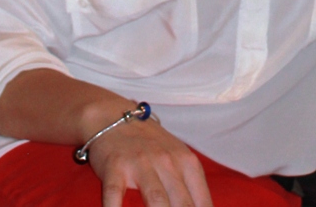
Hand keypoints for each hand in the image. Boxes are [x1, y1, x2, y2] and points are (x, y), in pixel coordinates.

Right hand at [88, 116, 213, 206]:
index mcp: (186, 162)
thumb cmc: (150, 145)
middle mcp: (166, 161)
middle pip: (182, 205)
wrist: (113, 117)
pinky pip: (115, 195)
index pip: (202, 202)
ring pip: (156, 200)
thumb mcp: (177, 157)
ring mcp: (140, 163)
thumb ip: (190, 187)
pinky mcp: (115, 166)